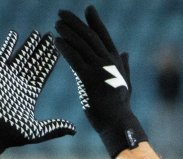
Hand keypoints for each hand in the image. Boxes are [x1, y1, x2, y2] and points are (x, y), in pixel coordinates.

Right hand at [0, 31, 74, 158]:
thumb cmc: (14, 134)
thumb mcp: (39, 131)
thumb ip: (56, 128)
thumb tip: (74, 130)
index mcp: (31, 93)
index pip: (44, 73)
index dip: (51, 61)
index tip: (59, 50)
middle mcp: (21, 83)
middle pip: (34, 62)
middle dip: (43, 49)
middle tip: (52, 35)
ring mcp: (8, 78)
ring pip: (21, 57)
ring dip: (29, 44)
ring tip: (37, 33)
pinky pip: (3, 57)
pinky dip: (8, 45)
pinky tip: (14, 33)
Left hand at [54, 6, 147, 157]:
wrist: (117, 123)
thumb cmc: (120, 107)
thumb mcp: (126, 83)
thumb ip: (124, 66)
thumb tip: (125, 52)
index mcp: (116, 62)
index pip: (104, 36)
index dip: (96, 21)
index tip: (88, 8)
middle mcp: (108, 62)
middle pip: (89, 36)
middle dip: (75, 22)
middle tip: (62, 12)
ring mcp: (99, 69)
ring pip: (81, 44)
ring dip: (67, 32)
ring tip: (56, 24)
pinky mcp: (88, 79)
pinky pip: (74, 59)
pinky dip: (65, 48)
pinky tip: (56, 40)